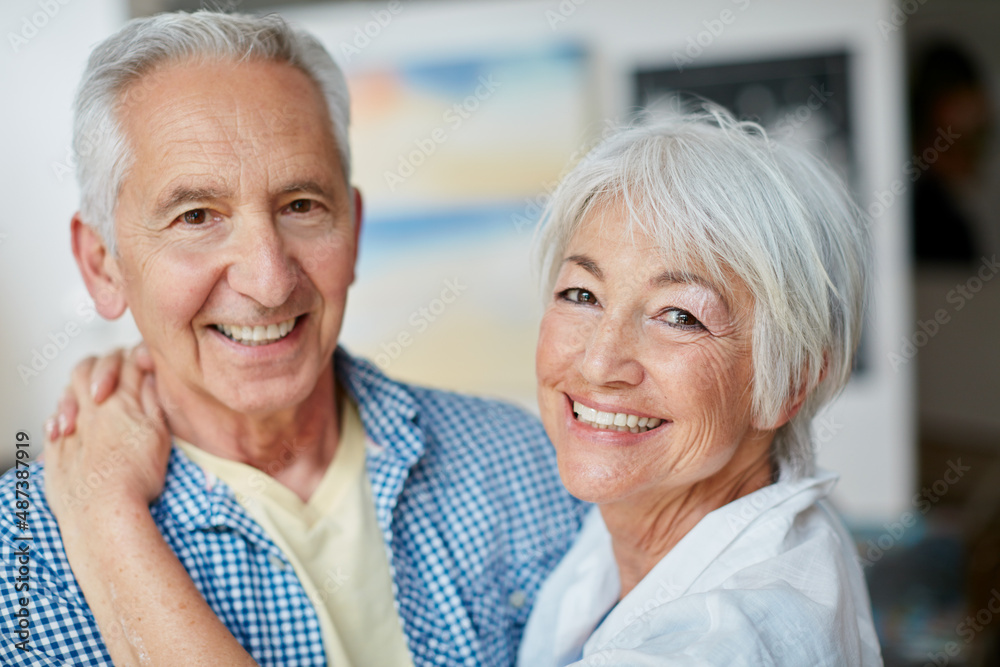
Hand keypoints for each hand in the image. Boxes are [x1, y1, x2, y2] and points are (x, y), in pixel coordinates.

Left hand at [44, 346, 170, 532]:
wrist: (103, 512)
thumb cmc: (136, 478)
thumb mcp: (160, 434)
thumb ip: (153, 400)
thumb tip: (150, 376)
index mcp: (120, 400)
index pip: (125, 361)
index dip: (136, 357)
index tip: (146, 365)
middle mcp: (90, 408)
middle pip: (87, 369)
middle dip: (100, 365)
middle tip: (114, 375)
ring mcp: (69, 428)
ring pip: (66, 393)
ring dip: (78, 391)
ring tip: (92, 401)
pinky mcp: (55, 451)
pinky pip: (51, 422)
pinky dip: (61, 417)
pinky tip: (69, 425)